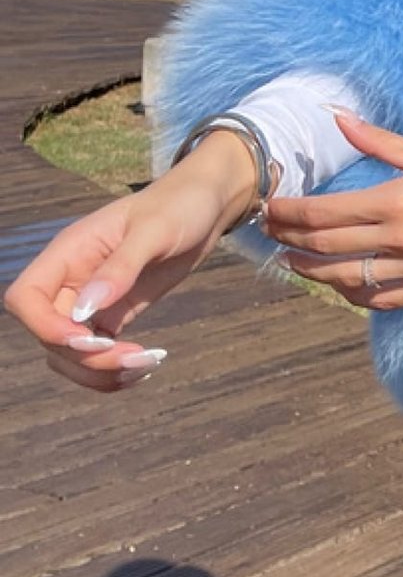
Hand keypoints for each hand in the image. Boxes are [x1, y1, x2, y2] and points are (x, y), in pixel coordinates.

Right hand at [3, 133, 255, 392]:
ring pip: (69, 353)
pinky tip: (146, 364)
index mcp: (68, 252)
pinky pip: (97, 352)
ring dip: (99, 371)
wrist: (205, 205)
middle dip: (85, 358)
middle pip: (48, 336)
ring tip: (145, 365)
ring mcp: (91, 300)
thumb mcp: (155, 230)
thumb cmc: (179, 205)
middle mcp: (72, 279)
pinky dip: (114, 368)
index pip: (25, 298)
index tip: (88, 339)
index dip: (44, 327)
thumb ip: (120, 267)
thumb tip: (86, 309)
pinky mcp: (114, 313)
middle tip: (135, 357)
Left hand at [260, 109, 402, 307]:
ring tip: (292, 262)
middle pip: (326, 248)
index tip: (270, 207)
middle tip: (268, 232)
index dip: (289, 213)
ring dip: (312, 272)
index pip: (325, 214)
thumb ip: (380, 142)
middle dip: (289, 239)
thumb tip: (338, 117)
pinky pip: (381, 301)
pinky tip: (340, 285)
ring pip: (347, 280)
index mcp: (401, 201)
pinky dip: (354, 294)